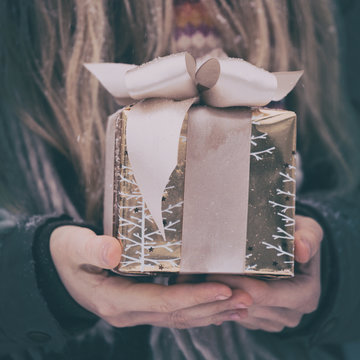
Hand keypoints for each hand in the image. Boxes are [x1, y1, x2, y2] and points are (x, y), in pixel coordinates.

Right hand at [50, 226, 251, 327]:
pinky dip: (197, 309)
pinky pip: (173, 312)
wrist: (57, 267)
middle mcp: (128, 312)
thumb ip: (91, 249)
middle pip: (178, 314)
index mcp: (114, 300)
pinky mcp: (139, 305)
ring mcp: (134, 312)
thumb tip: (113, 250)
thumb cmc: (66, 253)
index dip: (194, 296)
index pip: (162, 302)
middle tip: (248, 299)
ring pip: (179, 317)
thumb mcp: (73, 247)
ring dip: (211, 312)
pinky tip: (216, 305)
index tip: (224, 289)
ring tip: (242, 306)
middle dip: (213, 307)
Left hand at [207, 215, 322, 331]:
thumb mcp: (308, 229)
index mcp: (305, 295)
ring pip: (240, 313)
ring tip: (203, 277)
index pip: (263, 294)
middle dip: (224, 290)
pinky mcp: (261, 321)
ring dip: (221, 297)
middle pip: (248, 305)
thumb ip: (308, 236)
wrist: (292, 247)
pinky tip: (213, 286)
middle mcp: (292, 313)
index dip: (237, 283)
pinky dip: (224, 302)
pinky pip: (238, 316)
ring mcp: (276, 320)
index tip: (213, 270)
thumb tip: (302, 249)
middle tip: (201, 273)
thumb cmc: (298, 234)